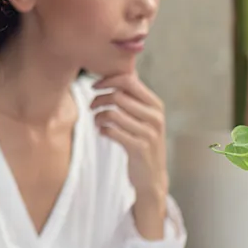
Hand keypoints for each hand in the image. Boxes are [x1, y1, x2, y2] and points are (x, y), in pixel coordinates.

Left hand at [90, 71, 168, 237]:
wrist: (153, 176)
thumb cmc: (144, 141)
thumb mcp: (145, 117)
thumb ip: (135, 97)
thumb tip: (122, 71)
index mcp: (156, 105)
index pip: (129, 80)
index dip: (108, 80)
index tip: (95, 86)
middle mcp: (155, 117)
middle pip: (118, 96)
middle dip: (99, 99)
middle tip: (92, 107)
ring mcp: (148, 133)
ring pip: (112, 113)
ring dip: (98, 116)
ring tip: (97, 121)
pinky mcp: (139, 148)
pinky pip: (112, 131)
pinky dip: (102, 130)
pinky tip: (102, 132)